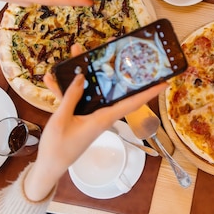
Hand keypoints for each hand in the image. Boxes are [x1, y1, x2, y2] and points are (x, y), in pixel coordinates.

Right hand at [24, 44, 166, 200]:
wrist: (49, 166)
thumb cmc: (58, 149)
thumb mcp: (61, 121)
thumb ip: (71, 98)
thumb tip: (82, 77)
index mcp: (104, 118)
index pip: (133, 103)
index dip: (149, 92)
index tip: (164, 81)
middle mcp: (102, 114)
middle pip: (113, 88)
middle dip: (113, 67)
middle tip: (114, 47)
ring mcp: (91, 114)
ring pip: (93, 88)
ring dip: (84, 71)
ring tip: (76, 53)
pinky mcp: (80, 115)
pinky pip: (76, 97)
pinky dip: (65, 88)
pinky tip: (52, 78)